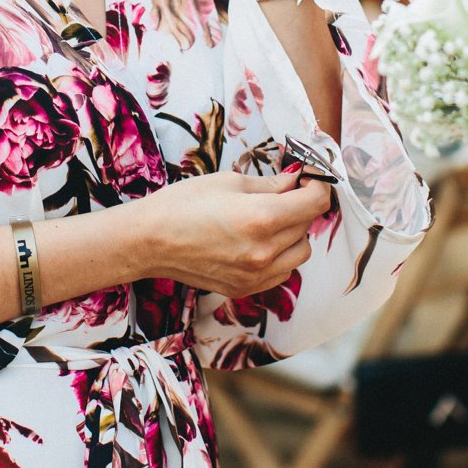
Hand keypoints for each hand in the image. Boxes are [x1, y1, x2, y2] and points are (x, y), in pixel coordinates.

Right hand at [136, 171, 331, 296]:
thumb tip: (296, 181)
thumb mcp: (229, 181)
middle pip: (308, 226)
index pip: (315, 203)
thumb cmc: (183, 204)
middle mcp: (265, 251)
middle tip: (283, 194)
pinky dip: (280, 256)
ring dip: (293, 234)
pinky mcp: (246, 289)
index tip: (309, 179)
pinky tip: (258, 243)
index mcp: (263, 217)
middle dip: (300, 207)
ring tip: (268, 221)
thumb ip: (270, 184)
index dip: (317, 186)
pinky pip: (282, 272)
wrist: (150, 241)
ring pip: (300, 252)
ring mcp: (256, 275)